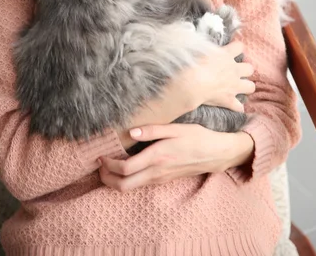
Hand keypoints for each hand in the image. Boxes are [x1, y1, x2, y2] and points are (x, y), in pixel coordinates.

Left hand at [99, 122, 251, 192]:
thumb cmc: (197, 137)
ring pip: (131, 188)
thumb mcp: (176, 128)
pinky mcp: (164, 180)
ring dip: (115, 180)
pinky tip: (125, 168)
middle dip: (107, 178)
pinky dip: (127, 179)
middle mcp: (157, 171)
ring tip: (107, 167)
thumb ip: (153, 130)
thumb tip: (132, 131)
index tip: (101, 155)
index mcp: (158, 156)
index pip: (126, 168)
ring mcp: (160, 178)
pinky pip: (140, 185)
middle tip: (99, 166)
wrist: (216, 154)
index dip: (109, 165)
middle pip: (124, 185)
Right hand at [174, 40, 255, 113]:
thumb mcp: (199, 49)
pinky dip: (236, 106)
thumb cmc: (192, 64)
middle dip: (245, 70)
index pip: (239, 47)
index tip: (232, 50)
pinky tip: (232, 105)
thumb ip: (207, 47)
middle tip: (235, 71)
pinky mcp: (229, 100)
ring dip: (245, 87)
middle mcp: (234, 70)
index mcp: (226, 55)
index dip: (237, 48)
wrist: (191, 84)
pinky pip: (239, 107)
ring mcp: (234, 86)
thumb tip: (206, 44)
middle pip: (250, 68)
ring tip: (237, 87)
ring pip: (250, 87)